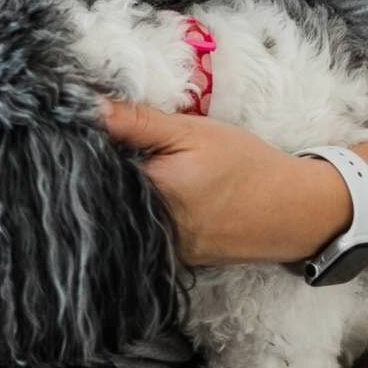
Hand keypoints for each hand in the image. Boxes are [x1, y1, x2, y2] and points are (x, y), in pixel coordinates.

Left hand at [101, 100, 350, 265]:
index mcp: (149, 193)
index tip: (73, 128)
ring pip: (116, 216)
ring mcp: (158, 250)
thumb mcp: (192, 132)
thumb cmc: (245, 166)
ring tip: (124, 166)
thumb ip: (138, 122)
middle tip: (98, 143)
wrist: (294, 212)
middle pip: (98, 197)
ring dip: (111, 192)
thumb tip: (88, 107)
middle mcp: (148, 229)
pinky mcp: (170, 259)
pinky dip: (133, 212)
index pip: (88, 168)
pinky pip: (137, 234)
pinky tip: (143, 192)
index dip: (78, 147)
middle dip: (91, 170)